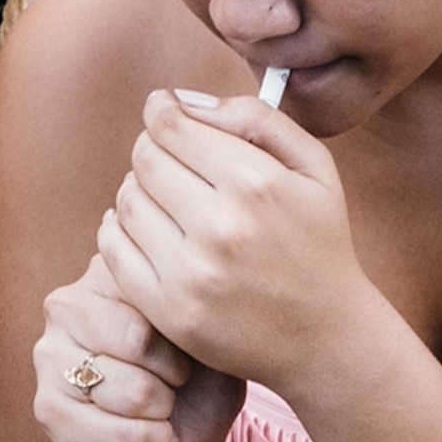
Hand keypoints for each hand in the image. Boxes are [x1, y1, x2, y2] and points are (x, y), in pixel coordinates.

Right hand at [33, 238, 246, 441]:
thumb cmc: (196, 384)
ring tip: (156, 410)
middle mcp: (65, 306)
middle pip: (138, 340)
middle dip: (174, 376)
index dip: (186, 333)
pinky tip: (142, 437)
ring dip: (162, 413)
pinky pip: (123, 433)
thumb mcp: (211, 338)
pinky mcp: (47, 410)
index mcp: (105, 274)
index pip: (152, 293)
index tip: (187, 346)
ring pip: (133, 392)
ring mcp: (48, 357)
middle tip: (172, 383)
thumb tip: (192, 290)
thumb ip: (200, 306)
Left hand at [101, 87, 375, 393]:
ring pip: (125, 202)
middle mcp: (221, 228)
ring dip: (138, 190)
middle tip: (170, 157)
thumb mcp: (314, 168)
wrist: (328, 339)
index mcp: (256, 184)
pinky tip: (146, 228)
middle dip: (152, 148)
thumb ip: (256, 119)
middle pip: (144, 160)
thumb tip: (185, 101)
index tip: (164, 112)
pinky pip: (113, 251)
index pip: (170, 127)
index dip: (160, 111)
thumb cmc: (320, 244)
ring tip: (166, 197)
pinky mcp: (171, 312)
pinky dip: (119, 230)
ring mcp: (192, 274)